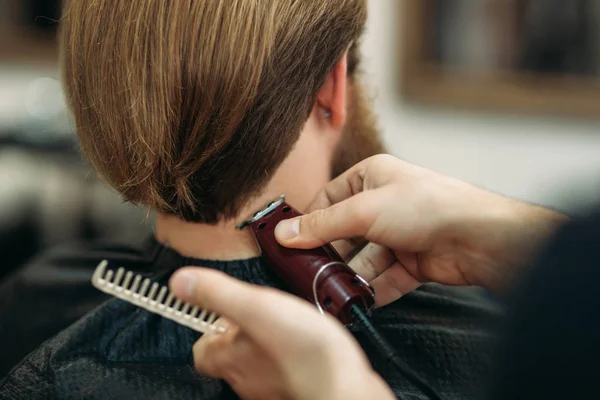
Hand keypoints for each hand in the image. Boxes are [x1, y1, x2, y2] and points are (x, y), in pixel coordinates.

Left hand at [169, 267, 395, 399]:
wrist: (345, 387)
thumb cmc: (305, 354)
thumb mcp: (256, 308)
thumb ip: (219, 293)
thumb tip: (181, 282)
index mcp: (230, 358)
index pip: (201, 349)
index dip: (209, 328)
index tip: (225, 310)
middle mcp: (247, 378)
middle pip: (231, 355)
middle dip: (242, 331)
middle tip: (261, 310)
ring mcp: (272, 387)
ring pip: (259, 362)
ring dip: (267, 341)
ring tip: (285, 322)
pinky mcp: (297, 388)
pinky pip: (285, 367)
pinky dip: (290, 354)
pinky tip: (305, 342)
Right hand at [275, 154, 566, 302]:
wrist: (479, 237)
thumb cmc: (429, 205)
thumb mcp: (363, 210)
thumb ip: (322, 225)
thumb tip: (285, 233)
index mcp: (372, 177)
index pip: (329, 199)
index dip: (308, 221)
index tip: (288, 242)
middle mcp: (384, 204)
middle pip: (344, 233)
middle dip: (329, 255)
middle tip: (307, 274)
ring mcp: (398, 234)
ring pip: (363, 260)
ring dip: (349, 277)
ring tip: (331, 293)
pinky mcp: (412, 262)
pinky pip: (383, 279)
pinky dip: (371, 291)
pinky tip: (357, 302)